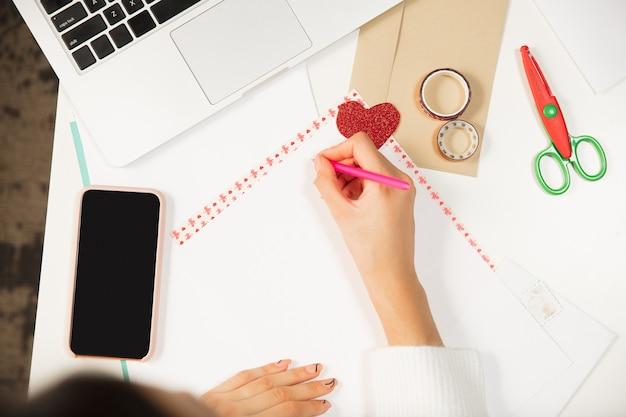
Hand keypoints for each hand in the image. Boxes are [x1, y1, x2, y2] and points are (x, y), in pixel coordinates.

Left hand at [201, 360, 334, 416]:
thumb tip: (292, 416)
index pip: (284, 412)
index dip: (307, 408)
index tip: (323, 405)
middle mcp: (233, 411)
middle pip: (279, 393)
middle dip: (306, 388)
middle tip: (326, 382)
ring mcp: (223, 399)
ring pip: (265, 380)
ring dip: (292, 374)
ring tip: (311, 368)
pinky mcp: (213, 393)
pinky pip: (243, 376)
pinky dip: (264, 368)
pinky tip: (278, 364)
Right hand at [314, 133, 441, 345]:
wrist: (391, 274)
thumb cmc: (371, 251)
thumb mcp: (341, 213)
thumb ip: (327, 183)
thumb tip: (320, 163)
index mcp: (387, 181)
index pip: (360, 144)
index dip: (337, 150)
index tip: (323, 165)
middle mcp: (400, 180)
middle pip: (365, 153)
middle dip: (343, 165)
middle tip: (328, 185)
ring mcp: (403, 187)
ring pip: (370, 165)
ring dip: (351, 176)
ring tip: (340, 200)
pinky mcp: (402, 195)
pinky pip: (378, 178)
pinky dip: (361, 184)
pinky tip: (352, 203)